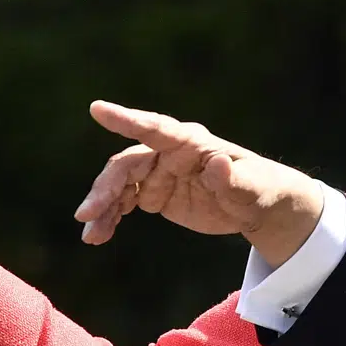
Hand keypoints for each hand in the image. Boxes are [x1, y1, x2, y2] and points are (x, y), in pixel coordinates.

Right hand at [75, 101, 323, 265]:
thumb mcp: (250, 187)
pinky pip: (123, 202)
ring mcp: (158, 173)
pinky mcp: (154, 193)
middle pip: (127, 164)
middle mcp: (168, 153)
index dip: (126, 119)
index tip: (97, 109)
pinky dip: (109, 218)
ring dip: (102, 207)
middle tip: (87, 214)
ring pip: (119, 185)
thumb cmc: (258, 188)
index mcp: (191, 143)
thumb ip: (231, 178)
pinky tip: (99, 237)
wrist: (256, 205)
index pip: (155, 128)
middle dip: (105, 187)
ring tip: (91, 236)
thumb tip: (217, 162)